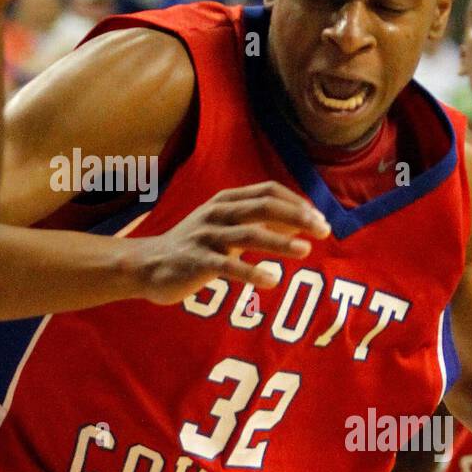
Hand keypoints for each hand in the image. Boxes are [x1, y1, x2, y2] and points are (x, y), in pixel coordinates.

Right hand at [133, 181, 328, 305]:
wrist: (148, 265)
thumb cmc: (195, 246)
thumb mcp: (226, 228)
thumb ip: (259, 224)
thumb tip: (301, 223)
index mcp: (225, 200)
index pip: (268, 191)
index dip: (296, 202)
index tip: (319, 219)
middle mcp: (216, 213)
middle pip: (262, 207)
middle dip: (297, 217)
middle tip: (323, 231)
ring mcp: (205, 236)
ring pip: (248, 234)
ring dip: (279, 242)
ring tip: (305, 251)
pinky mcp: (196, 261)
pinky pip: (228, 267)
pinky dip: (252, 273)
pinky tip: (272, 280)